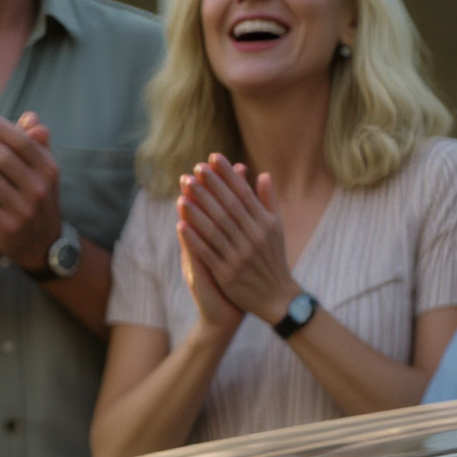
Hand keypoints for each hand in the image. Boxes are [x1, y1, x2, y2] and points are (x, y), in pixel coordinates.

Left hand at [0, 112, 62, 273]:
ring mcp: (24, 209)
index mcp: (49, 170)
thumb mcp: (43, 171)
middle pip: (4, 158)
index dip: (0, 128)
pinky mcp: (7, 226)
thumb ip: (35, 144)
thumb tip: (31, 117)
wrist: (40, 242)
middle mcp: (39, 189)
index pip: (22, 142)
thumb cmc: (35, 196)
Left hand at [176, 155, 298, 321]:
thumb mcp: (276, 229)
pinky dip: (195, 238)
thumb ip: (268, 202)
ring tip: (183, 193)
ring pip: (216, 228)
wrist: (276, 297)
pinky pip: (208, 252)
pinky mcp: (227, 273)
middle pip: (227, 207)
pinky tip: (181, 224)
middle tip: (194, 170)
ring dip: (198, 210)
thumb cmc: (273, 259)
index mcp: (265, 224)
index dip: (227, 175)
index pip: (243, 194)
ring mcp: (240, 256)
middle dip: (210, 187)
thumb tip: (264, 174)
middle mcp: (253, 237)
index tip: (213, 158)